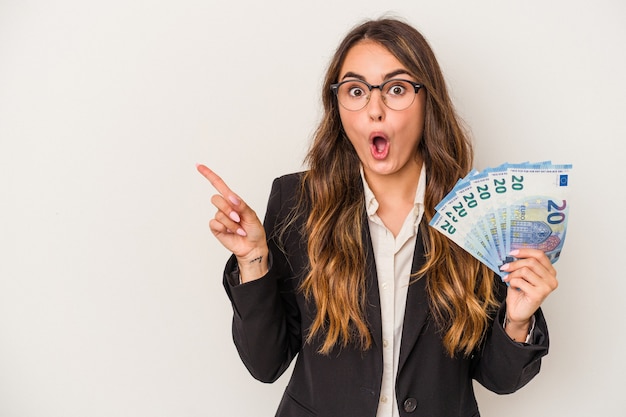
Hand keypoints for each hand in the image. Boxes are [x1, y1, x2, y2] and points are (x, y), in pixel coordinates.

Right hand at [196, 164, 267, 281]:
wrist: (252, 247)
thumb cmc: (254, 230)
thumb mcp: (252, 216)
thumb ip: (242, 206)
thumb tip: (232, 198)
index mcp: (234, 200)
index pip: (219, 184)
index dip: (209, 175)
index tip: (198, 166)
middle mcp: (225, 207)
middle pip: (216, 199)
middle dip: (228, 209)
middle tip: (238, 218)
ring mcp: (220, 217)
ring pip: (219, 213)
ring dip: (231, 223)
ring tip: (239, 228)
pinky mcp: (216, 228)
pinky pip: (215, 223)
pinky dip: (226, 228)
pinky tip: (233, 232)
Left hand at [499, 249, 557, 339]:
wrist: (518, 311)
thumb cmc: (520, 292)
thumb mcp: (522, 275)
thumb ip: (523, 264)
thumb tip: (513, 252)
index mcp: (550, 272)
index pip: (540, 255)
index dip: (525, 251)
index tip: (512, 252)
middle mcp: (551, 279)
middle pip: (531, 262)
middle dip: (514, 263)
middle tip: (504, 267)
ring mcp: (547, 287)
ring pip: (525, 270)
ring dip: (512, 274)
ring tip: (508, 278)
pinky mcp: (539, 294)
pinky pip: (520, 281)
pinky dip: (512, 282)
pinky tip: (512, 286)